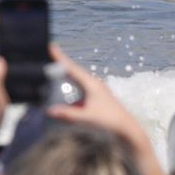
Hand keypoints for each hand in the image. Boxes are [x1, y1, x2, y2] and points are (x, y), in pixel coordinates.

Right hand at [44, 45, 155, 165]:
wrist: (126, 128)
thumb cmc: (108, 120)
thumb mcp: (86, 117)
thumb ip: (68, 114)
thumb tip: (49, 110)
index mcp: (91, 84)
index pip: (72, 68)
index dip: (60, 57)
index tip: (51, 46)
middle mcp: (93, 83)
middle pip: (73, 70)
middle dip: (61, 62)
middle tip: (48, 53)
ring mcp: (95, 89)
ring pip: (77, 77)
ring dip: (65, 72)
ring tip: (52, 66)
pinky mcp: (95, 96)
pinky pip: (79, 85)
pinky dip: (70, 82)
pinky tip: (64, 85)